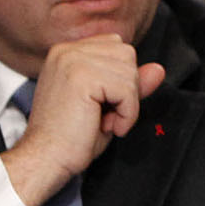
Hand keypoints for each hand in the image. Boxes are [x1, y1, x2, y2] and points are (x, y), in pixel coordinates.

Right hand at [1, 35, 167, 205]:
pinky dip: (127, 113)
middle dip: (126, 88)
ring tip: (104, 121)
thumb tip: (158, 68)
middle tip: (105, 115)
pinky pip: (127, 89)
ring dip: (127, 103)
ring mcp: (72, 61)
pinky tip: (107, 126)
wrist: (46, 159)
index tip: (103, 104)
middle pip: (127, 55)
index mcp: (67, 52)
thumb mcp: (108, 104)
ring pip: (130, 71)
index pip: (117, 46)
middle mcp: (67, 51)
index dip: (121, 78)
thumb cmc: (72, 137)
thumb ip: (132, 83)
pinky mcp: (82, 77)